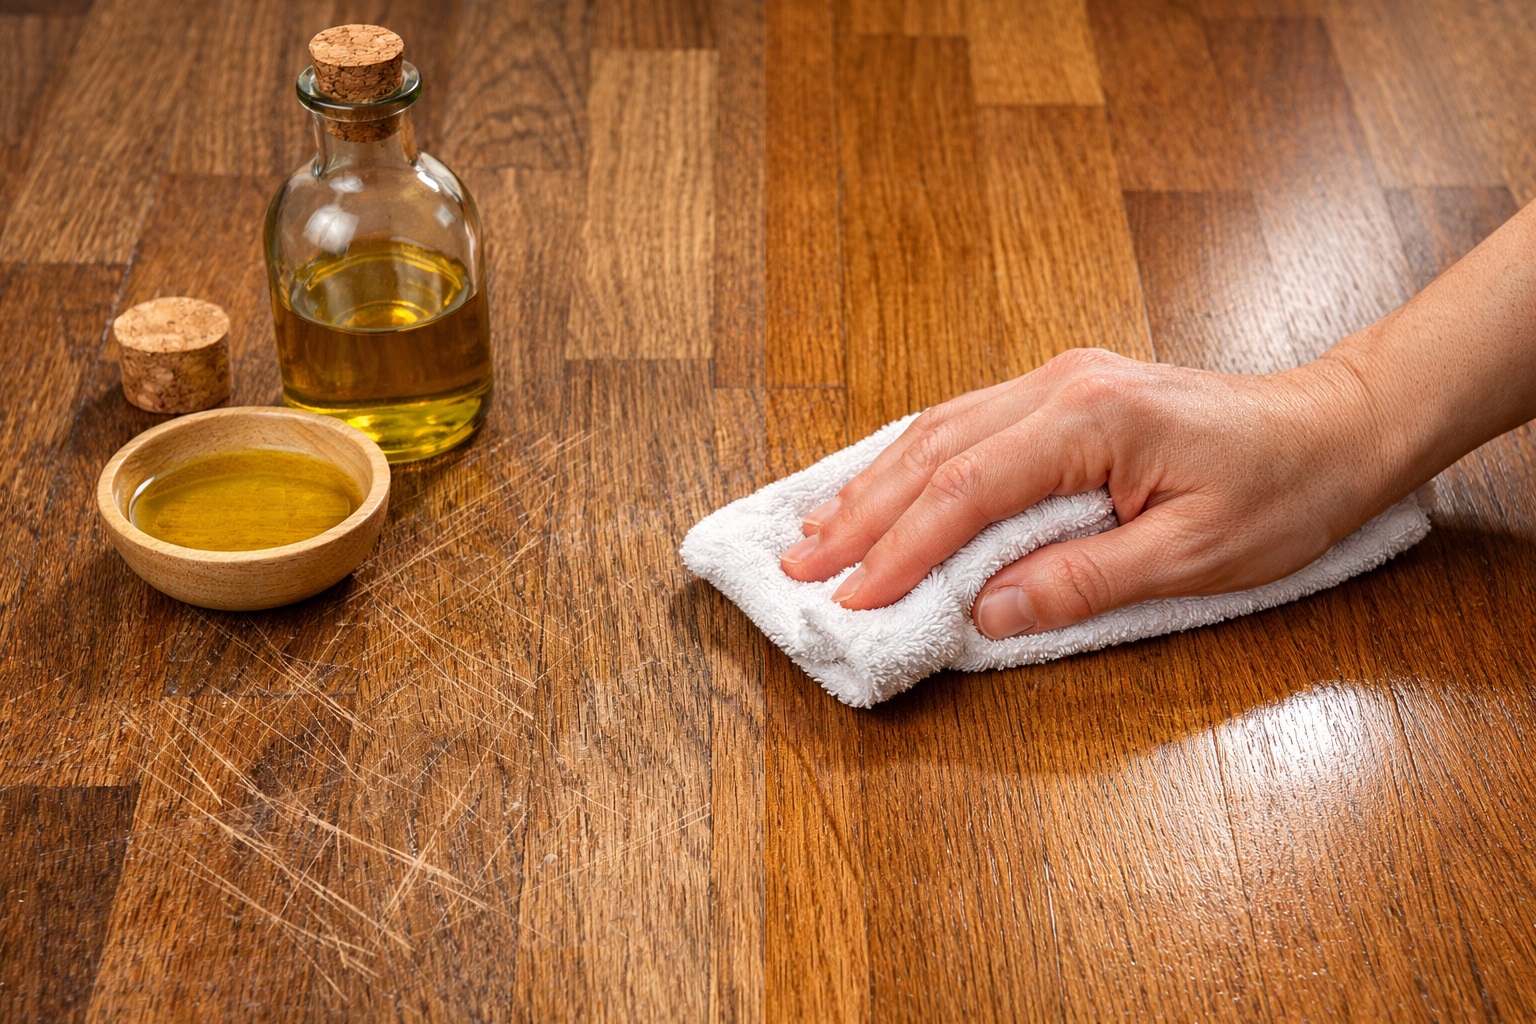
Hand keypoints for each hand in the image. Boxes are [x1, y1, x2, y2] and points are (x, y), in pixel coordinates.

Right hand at [779, 348, 1401, 638]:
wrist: (1332, 426)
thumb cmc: (1280, 491)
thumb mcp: (1194, 556)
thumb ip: (1084, 581)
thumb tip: (986, 613)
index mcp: (1091, 420)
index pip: (967, 491)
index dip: (901, 549)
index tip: (851, 596)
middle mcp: (1062, 387)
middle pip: (934, 452)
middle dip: (862, 515)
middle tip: (799, 566)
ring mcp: (1059, 381)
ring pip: (939, 430)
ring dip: (874, 484)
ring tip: (817, 532)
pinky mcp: (1064, 392)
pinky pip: (966, 423)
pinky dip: (913, 462)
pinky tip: (881, 486)